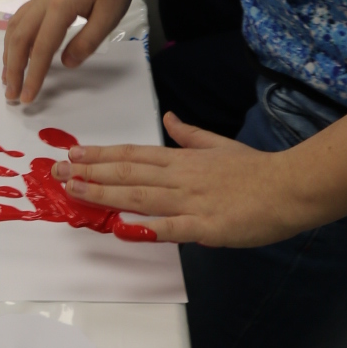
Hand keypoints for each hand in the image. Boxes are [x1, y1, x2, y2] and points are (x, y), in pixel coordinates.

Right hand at [3, 0, 139, 102]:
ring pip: (15, 26)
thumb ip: (87, 41)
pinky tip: (18, 48)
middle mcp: (44, 1)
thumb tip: (65, 64)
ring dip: (9, 53)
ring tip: (8, 76)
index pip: (41, 49)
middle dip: (12, 68)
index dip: (33, 75)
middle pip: (18, 38)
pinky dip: (15, 37)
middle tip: (11, 94)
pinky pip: (21, 17)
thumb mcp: (110, 14)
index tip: (28, 98)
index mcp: (60, 7)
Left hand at [52, 116, 302, 246]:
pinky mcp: (206, 226)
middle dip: (90, 173)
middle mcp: (180, 176)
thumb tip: (168, 120)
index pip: (133, 154)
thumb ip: (190, 135)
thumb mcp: (218, 143)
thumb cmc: (255, 169)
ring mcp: (191, 201)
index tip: (74, 154)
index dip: (101, 154)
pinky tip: (123, 227)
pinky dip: (147, 227)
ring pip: (140, 195)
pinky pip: (172, 227)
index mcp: (182, 158)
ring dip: (105, 193)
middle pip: (128, 172)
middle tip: (57, 174)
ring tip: (76, 191)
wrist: (288, 187)